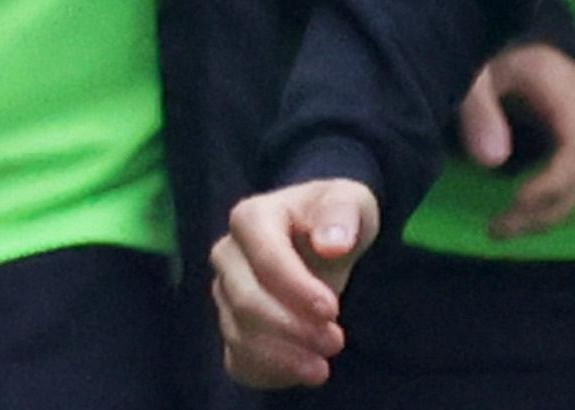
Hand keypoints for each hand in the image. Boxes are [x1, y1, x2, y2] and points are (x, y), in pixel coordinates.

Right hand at [211, 179, 377, 388]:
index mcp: (252, 217)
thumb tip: (332, 244)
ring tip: (322, 366)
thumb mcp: (350, 201)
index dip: (297, 289)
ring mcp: (224, 292)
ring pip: (240, 335)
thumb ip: (342, 214)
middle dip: (292, 328)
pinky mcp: (230, 323)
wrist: (322, 235)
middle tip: (336, 342)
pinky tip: (300, 373)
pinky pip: (238, 358)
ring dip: (282, 356)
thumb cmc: (334, 215)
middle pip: (247, 302)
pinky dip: (267, 372)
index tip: (332, 310)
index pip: (267, 259)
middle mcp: (228, 254)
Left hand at [454, 41, 574, 239]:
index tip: (514, 201)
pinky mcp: (573, 127)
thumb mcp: (476, 72)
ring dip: (554, 208)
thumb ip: (480, 110)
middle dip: (549, 208)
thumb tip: (493, 161)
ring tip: (508, 226)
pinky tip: (522, 208)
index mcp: (566, 88)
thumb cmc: (490, 46)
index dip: (554, 181)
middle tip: (499, 229)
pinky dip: (555, 196)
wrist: (500, 15)